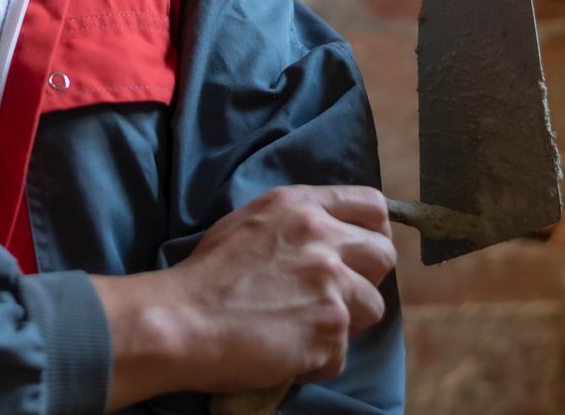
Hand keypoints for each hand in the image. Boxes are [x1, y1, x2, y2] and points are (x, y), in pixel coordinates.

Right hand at [92, 185, 396, 407]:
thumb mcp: (249, 222)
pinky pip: (342, 351)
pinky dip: (317, 360)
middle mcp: (323, 237)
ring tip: (302, 329)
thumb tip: (331, 237)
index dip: (372, 231)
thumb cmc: (205, 276)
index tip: (361, 252)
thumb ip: (296, 223)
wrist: (181, 321)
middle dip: (365, 279)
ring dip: (345, 323)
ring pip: (372, 307)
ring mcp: (331, 283)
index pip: (371, 204)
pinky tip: (284, 353)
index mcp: (301, 206)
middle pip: (383, 255)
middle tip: (333, 297)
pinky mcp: (330, 328)